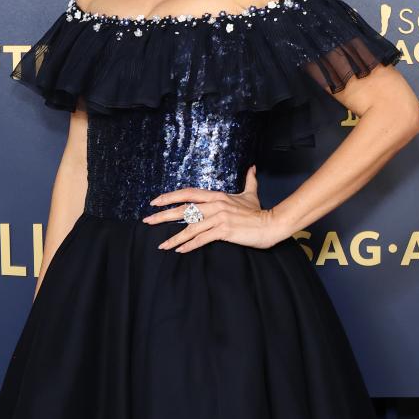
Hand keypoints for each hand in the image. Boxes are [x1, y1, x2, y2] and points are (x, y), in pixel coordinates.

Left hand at [140, 166, 286, 251]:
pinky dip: (189, 245)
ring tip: (161, 245)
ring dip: (174, 237)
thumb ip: (249, 180)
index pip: (188, 193)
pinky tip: (179, 250)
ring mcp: (219, 217)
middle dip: (163, 215)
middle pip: (184, 209)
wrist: (271, 225)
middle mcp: (215, 204)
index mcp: (217, 195)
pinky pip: (202, 238)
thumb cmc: (258, 212)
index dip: (170, 197)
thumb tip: (251, 167)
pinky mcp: (224, 230)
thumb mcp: (251, 194)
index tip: (155, 202)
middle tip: (148, 221)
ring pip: (190, 227)